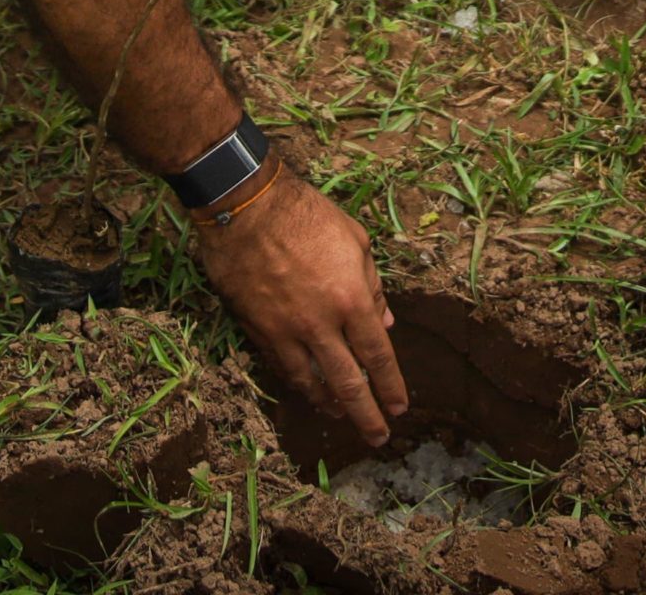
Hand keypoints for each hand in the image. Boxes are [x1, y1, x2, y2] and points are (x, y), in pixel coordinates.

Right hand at [193, 170, 407, 443]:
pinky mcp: (257, 330)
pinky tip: (308, 390)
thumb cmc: (308, 215)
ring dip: (330, 404)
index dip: (390, 386)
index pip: (377, 355)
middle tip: (378, 437)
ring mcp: (285, 331)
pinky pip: (281, 367)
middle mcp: (320, 324)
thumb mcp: (356, 241)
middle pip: (347, 382)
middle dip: (366, 414)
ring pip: (310, 382)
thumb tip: (387, 325)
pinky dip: (298, 384)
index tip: (400, 407)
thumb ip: (374, 287)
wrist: (245, 208)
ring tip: (343, 416)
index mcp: (351, 299)